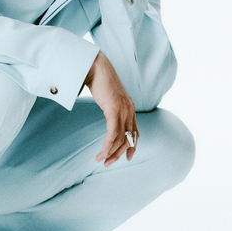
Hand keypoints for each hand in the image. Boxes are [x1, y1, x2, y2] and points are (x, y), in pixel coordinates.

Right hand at [85, 51, 138, 166]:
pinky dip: (107, 145)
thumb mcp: (108, 96)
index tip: (128, 158)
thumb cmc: (98, 79)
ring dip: (110, 153)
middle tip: (108, 164)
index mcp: (129, 107)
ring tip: (101, 160)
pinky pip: (113, 134)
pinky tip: (101, 152)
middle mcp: (129, 110)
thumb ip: (111, 106)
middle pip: (128, 139)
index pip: (135, 132)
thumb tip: (107, 112)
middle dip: (118, 154)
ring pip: (121, 139)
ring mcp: (123, 110)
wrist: (96, 66)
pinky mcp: (114, 110)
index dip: (132, 147)